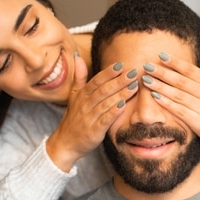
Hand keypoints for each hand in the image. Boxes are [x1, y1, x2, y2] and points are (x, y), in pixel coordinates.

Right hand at [45, 55, 138, 171]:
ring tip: (134, 86)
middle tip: (133, 73)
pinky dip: (113, 112)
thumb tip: (77, 56)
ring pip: (106, 103)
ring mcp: (89, 117)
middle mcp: (85, 104)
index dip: (108, 73)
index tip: (120, 65)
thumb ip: (79, 77)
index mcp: (82, 95)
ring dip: (120, 94)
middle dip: (119, 81)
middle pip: (103, 90)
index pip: (96, 81)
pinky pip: (104, 120)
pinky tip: (123, 106)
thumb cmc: (74, 119)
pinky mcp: (94, 131)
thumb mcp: (74, 96)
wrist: (66, 143)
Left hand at [142, 45, 199, 155]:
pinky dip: (166, 103)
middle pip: (181, 81)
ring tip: (146, 79)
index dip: (175, 62)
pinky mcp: (199, 122)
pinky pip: (179, 110)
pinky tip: (154, 96)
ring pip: (178, 95)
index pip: (190, 69)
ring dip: (161, 86)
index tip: (160, 55)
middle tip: (147, 66)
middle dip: (163, 73)